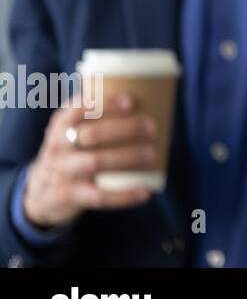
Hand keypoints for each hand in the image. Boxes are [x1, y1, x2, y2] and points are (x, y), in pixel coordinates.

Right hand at [22, 93, 156, 228]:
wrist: (41, 193)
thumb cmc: (73, 154)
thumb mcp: (74, 134)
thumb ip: (99, 120)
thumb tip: (153, 108)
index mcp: (61, 125)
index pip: (78, 108)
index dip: (104, 103)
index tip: (131, 102)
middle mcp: (58, 146)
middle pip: (91, 134)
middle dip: (124, 128)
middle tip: (152, 127)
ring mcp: (61, 171)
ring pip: (95, 162)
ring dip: (127, 157)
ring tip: (153, 153)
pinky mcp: (68, 195)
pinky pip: (98, 196)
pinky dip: (124, 195)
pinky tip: (145, 192)